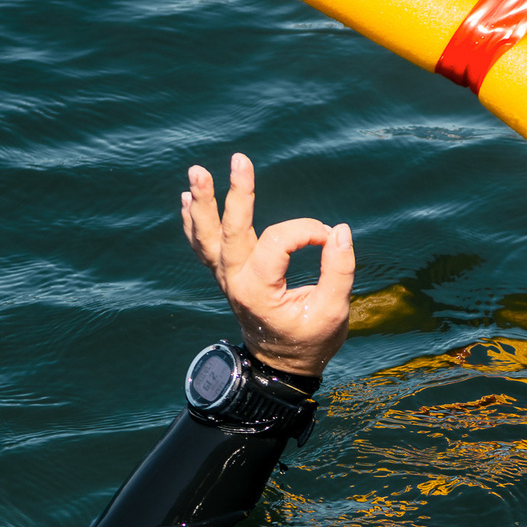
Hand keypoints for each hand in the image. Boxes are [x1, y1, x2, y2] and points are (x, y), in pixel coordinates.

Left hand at [181, 153, 354, 378]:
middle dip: (235, 194)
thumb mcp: (334, 312)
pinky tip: (186, 199)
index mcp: (259, 291)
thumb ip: (340, 271)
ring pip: (206, 237)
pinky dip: (193, 223)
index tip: (332, 239)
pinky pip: (203, 247)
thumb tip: (340, 231)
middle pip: (229, 231)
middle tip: (239, 159)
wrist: (282, 367)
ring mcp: (225, 279)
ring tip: (196, 172)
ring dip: (201, 204)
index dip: (308, 230)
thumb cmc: (311, 341)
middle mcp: (235, 282)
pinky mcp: (226, 277)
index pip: (278, 241)